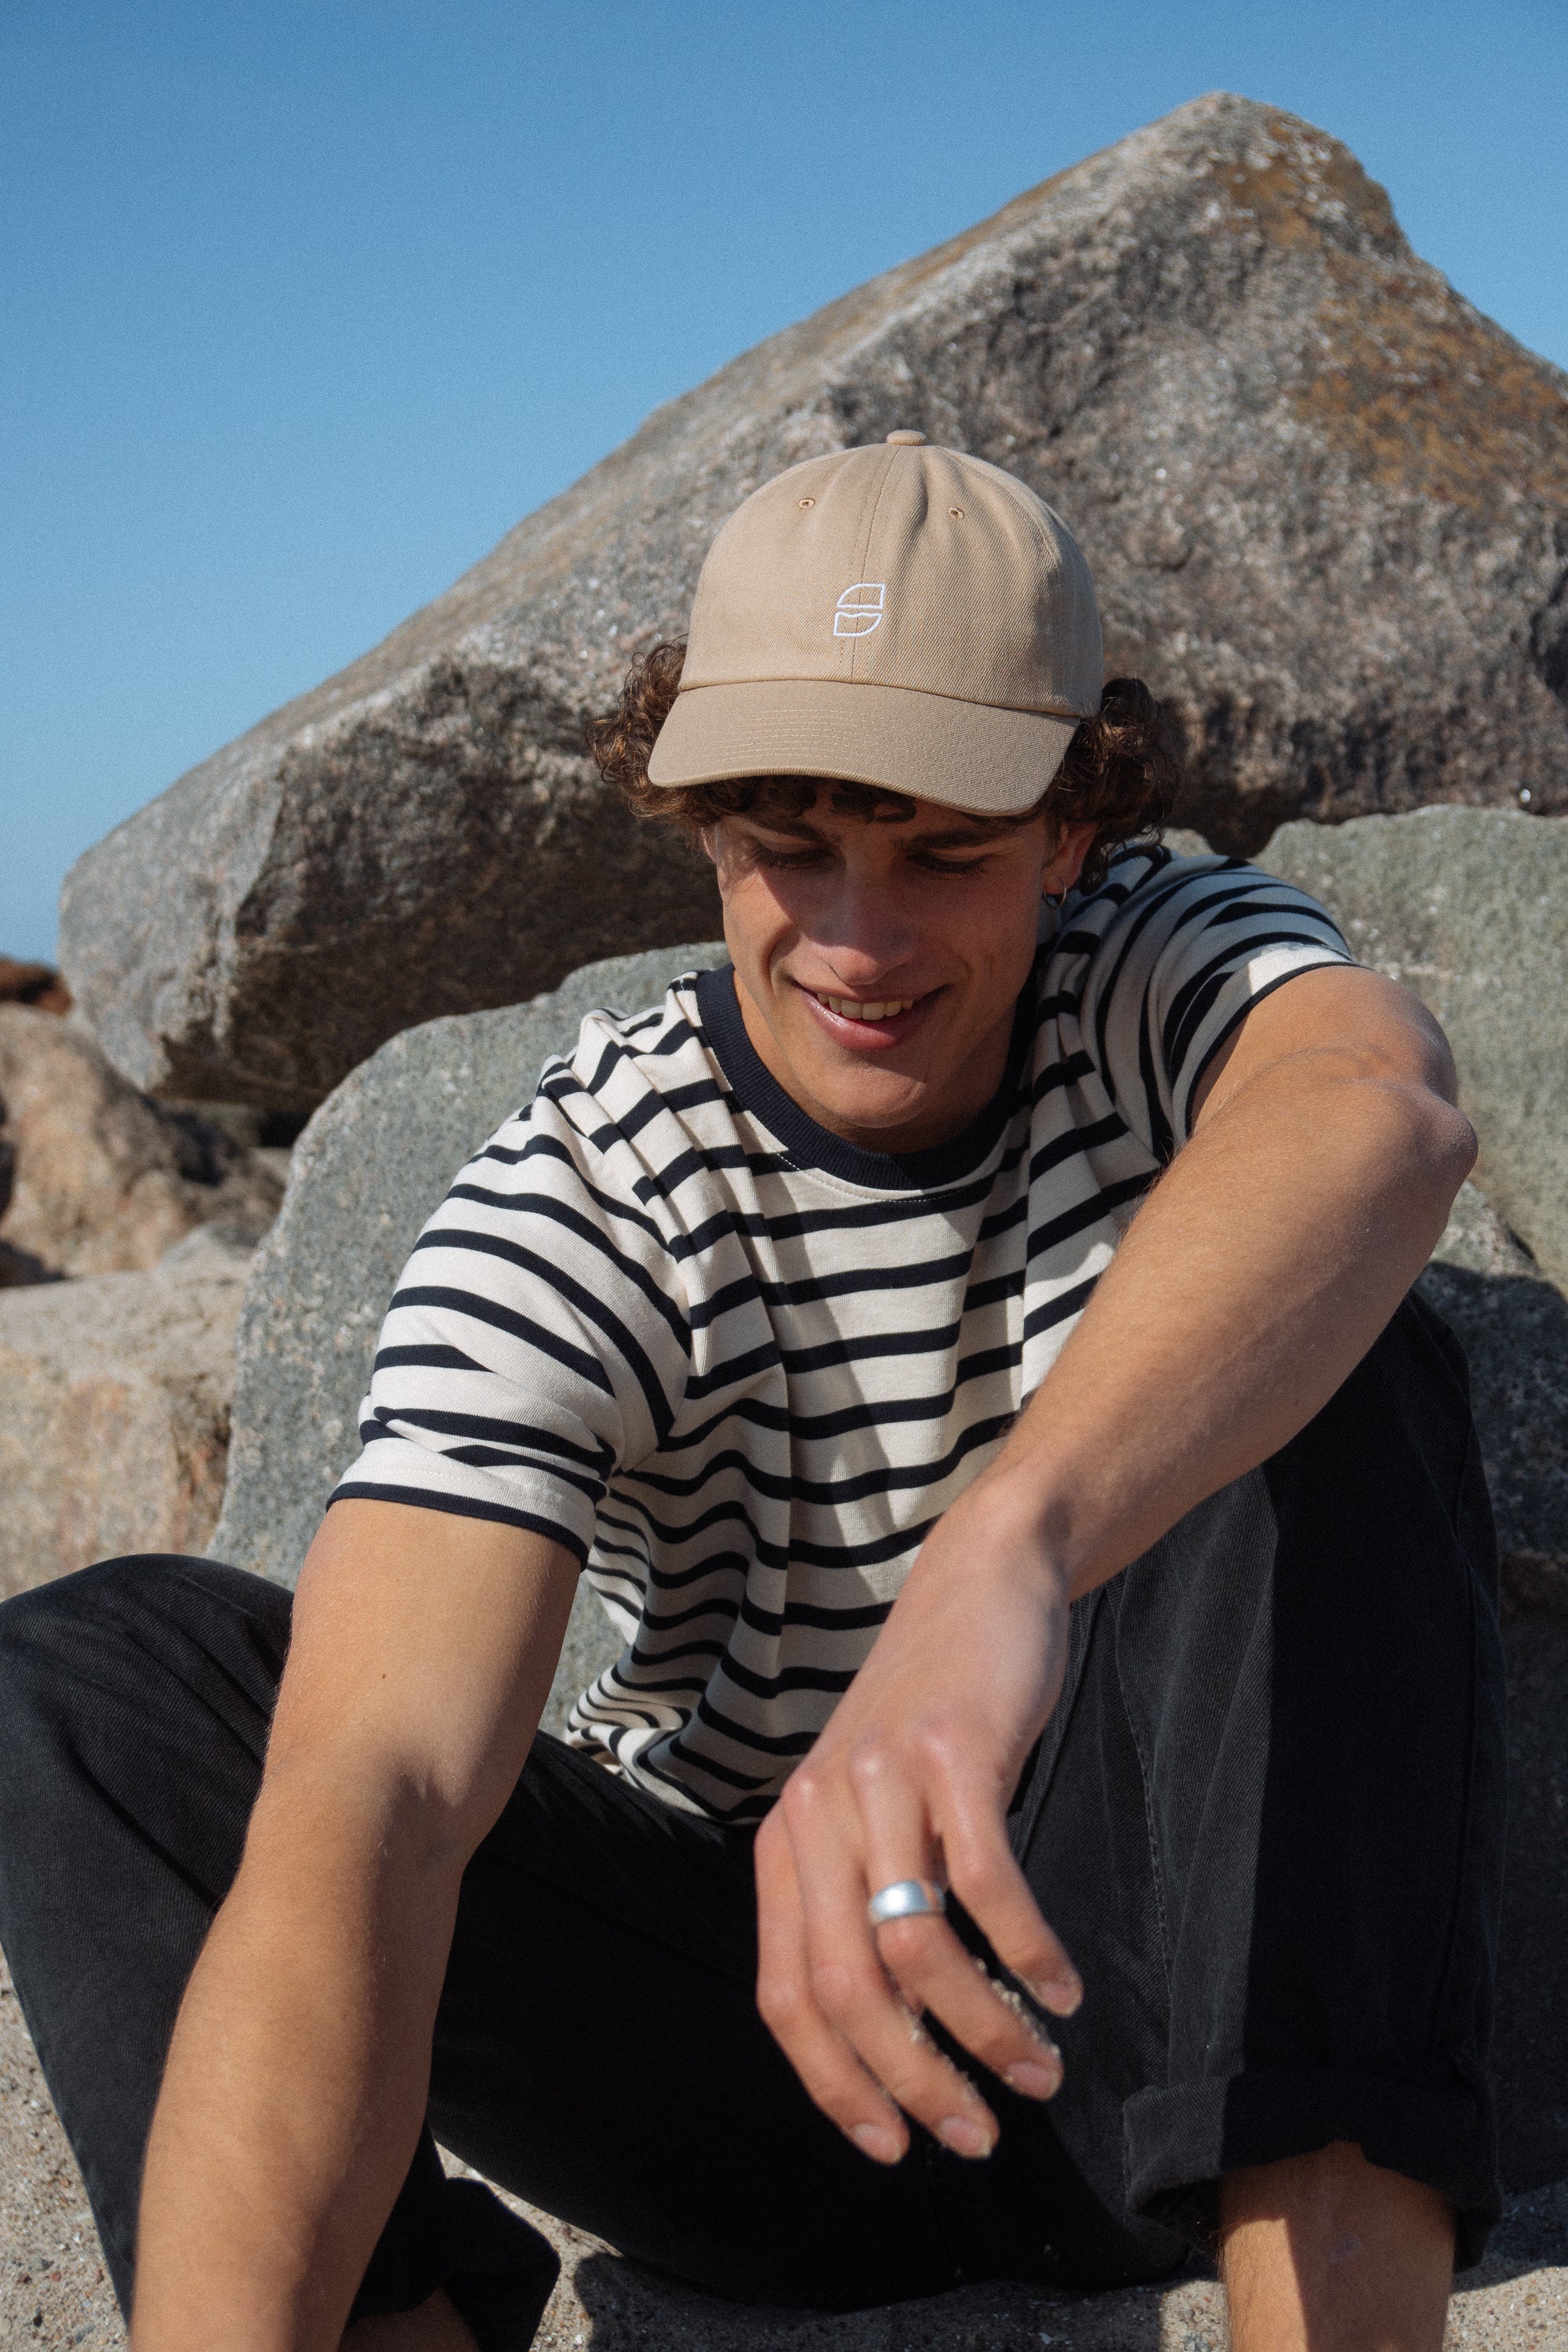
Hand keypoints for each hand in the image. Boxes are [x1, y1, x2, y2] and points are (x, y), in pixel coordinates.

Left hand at [752, 1470, 1083, 2164]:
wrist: (981, 1586)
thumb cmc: (933, 1718)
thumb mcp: (874, 1810)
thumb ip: (864, 1903)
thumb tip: (896, 2041)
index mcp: (788, 1841)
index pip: (786, 1994)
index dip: (836, 2084)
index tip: (895, 2145)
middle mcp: (818, 1813)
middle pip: (846, 1987)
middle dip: (912, 2079)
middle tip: (978, 2135)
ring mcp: (883, 1780)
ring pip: (916, 1945)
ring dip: (983, 2028)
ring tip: (1039, 2073)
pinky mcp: (955, 1752)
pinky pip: (987, 1882)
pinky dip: (1029, 1952)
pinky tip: (1063, 1990)